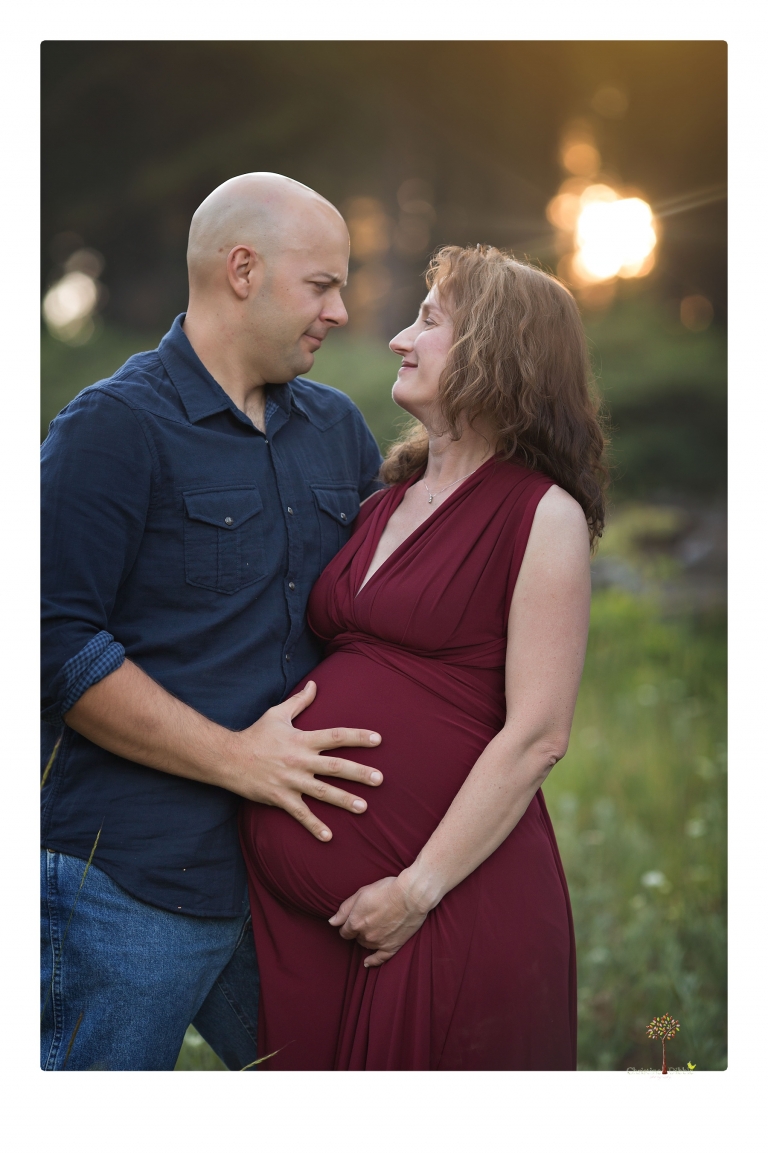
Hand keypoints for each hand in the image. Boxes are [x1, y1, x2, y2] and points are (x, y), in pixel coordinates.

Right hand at [231, 680, 382, 841]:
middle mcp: (300, 760)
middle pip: (335, 767)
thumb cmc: (255, 734)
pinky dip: (314, 826)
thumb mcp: (277, 713)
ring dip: (344, 800)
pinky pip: (300, 814)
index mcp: (302, 739)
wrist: (228, 758)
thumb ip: (300, 701)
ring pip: (323, 792)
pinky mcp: (280, 798)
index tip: (378, 739)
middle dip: (359, 773)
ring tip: (364, 808)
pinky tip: (328, 837)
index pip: (336, 736)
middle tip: (380, 779)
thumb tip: (315, 683)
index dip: (358, 737)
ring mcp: (291, 781)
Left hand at [329, 874, 430, 966]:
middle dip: (358, 930)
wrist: (411, 895)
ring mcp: (379, 942)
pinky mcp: (392, 947)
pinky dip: (373, 961)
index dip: (347, 925)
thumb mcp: (361, 893)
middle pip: (356, 937)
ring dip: (367, 939)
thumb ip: (344, 909)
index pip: (344, 931)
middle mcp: (365, 935)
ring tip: (374, 929)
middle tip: (367, 919)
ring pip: (366, 945)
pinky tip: (367, 962)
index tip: (352, 921)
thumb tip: (331, 922)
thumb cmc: (387, 889)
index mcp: (355, 922)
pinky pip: (379, 959)